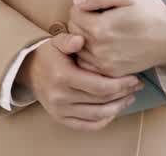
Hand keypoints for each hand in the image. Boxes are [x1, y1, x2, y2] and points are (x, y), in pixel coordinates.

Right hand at [18, 33, 142, 130]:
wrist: (29, 71)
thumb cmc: (48, 55)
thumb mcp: (56, 42)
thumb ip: (68, 39)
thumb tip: (80, 40)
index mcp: (62, 76)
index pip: (99, 86)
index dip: (120, 84)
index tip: (134, 78)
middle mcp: (60, 96)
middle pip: (101, 101)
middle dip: (123, 94)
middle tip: (136, 86)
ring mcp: (60, 110)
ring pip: (98, 115)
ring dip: (118, 108)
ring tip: (129, 97)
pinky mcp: (61, 118)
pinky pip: (88, 125)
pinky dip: (104, 120)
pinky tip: (114, 110)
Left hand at [68, 0, 165, 77]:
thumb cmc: (152, 14)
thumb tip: (77, 2)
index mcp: (101, 26)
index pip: (73, 14)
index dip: (80, 7)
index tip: (92, 7)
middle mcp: (99, 48)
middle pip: (73, 32)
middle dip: (80, 22)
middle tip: (96, 17)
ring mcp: (105, 63)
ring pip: (78, 49)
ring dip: (83, 39)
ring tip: (99, 32)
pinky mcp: (111, 72)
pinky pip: (88, 64)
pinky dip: (89, 56)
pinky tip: (100, 47)